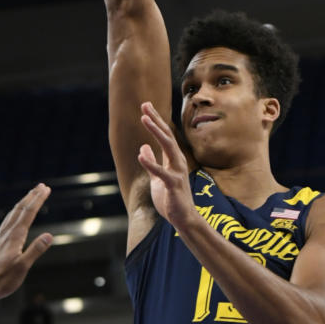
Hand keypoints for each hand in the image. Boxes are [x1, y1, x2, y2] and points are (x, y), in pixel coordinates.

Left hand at [0, 184, 53, 298]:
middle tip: (41, 186)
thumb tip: (49, 235)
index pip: (28, 213)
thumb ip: (35, 250)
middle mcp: (5, 234)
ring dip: (22, 204)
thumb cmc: (2, 280)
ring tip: (29, 197)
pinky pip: (5, 223)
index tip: (46, 189)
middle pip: (19, 210)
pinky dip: (13, 215)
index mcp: (14, 237)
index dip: (38, 200)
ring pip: (10, 215)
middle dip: (31, 197)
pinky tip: (13, 219)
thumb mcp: (22, 267)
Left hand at [138, 102, 196, 229]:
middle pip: (167, 136)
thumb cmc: (171, 198)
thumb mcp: (157, 178)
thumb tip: (143, 147)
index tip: (146, 106)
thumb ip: (152, 162)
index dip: (155, 120)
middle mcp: (177, 162)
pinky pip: (162, 172)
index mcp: (173, 159)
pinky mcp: (174, 185)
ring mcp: (177, 173)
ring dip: (156, 132)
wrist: (183, 219)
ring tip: (144, 119)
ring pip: (168, 147)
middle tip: (145, 105)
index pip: (164, 135)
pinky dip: (152, 163)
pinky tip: (141, 154)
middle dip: (156, 120)